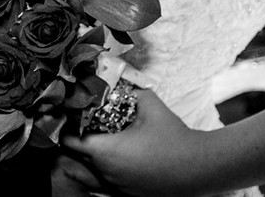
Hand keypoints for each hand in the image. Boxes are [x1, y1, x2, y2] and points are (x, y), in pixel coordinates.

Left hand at [61, 89, 206, 196]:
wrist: (197, 167)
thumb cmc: (173, 138)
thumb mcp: (150, 105)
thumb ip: (130, 90)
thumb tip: (117, 79)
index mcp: (107, 151)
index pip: (70, 141)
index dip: (66, 127)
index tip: (68, 115)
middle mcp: (106, 173)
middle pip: (76, 157)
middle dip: (75, 140)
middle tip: (80, 123)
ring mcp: (116, 186)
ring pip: (89, 172)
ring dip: (87, 156)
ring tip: (94, 139)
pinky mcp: (127, 193)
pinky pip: (103, 182)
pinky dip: (100, 170)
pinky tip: (110, 157)